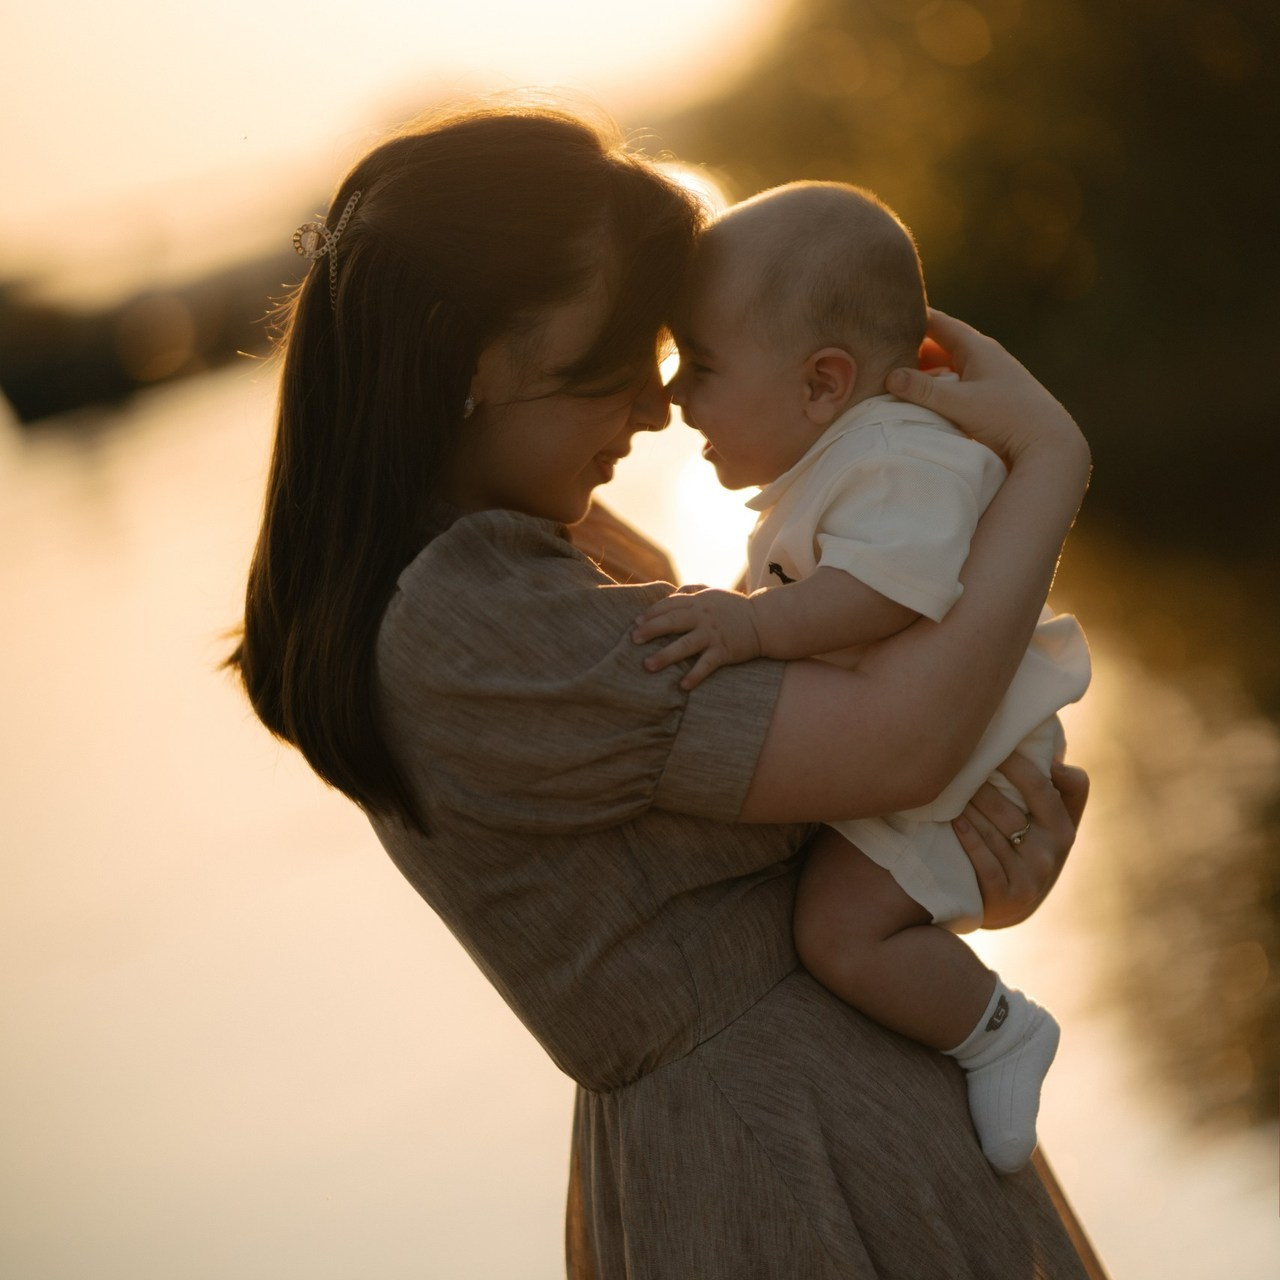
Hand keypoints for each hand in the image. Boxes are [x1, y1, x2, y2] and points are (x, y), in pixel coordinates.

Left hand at [631, 588, 762, 689]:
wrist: (765, 621)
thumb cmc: (734, 608)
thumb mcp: (713, 593)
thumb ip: (692, 591)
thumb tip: (670, 592)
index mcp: (699, 602)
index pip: (670, 604)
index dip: (652, 612)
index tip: (635, 622)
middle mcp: (704, 616)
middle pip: (673, 621)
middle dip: (651, 629)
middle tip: (633, 639)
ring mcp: (714, 634)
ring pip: (686, 644)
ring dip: (666, 655)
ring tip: (648, 665)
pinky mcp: (725, 651)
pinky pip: (707, 664)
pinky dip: (695, 675)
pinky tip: (683, 685)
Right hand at [887, 309, 1089, 473]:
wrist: (1049, 446)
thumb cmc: (1008, 418)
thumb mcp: (961, 403)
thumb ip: (924, 390)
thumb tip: (889, 375)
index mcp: (978, 348)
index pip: (937, 322)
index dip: (911, 316)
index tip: (883, 314)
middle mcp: (982, 359)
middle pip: (938, 346)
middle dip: (910, 348)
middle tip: (877, 353)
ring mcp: (985, 380)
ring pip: (945, 369)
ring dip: (921, 374)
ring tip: (890, 380)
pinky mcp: (987, 401)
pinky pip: (953, 388)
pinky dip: (934, 390)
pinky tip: (918, 403)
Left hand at [952, 753, 1089, 929]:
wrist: (1013, 904)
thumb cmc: (1032, 845)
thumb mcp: (1057, 821)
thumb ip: (1064, 788)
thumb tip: (1054, 760)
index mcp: (1064, 829)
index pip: (1041, 788)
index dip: (1016, 764)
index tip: (993, 745)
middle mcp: (1050, 854)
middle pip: (1007, 809)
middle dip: (979, 785)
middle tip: (957, 765)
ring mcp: (1029, 877)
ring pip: (991, 833)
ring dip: (966, 807)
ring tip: (947, 787)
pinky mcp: (1006, 896)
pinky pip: (983, 861)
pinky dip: (967, 838)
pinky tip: (953, 821)